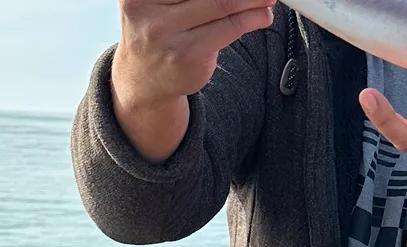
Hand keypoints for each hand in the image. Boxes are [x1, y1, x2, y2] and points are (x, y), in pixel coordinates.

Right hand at [111, 0, 274, 161]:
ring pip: (223, 4)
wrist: (145, 79)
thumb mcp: (162, 2)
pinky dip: (252, 19)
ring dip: (253, 0)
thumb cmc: (160, 29)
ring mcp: (167, 34)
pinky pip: (229, 29)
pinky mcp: (188, 56)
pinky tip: (261, 16)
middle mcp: (148, 9)